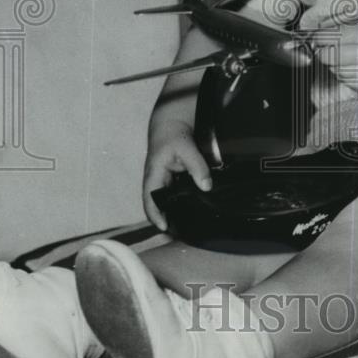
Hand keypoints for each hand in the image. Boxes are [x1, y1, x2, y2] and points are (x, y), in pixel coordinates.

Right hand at [142, 113, 211, 231]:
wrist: (172, 123)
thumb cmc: (174, 135)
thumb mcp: (186, 148)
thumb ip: (197, 166)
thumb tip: (206, 186)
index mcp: (154, 175)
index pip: (150, 200)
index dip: (155, 215)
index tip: (165, 227)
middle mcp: (156, 181)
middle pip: (158, 206)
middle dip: (166, 220)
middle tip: (181, 234)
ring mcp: (164, 181)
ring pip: (167, 202)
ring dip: (175, 213)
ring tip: (189, 227)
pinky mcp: (172, 180)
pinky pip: (175, 195)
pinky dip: (182, 203)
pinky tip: (194, 210)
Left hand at [311, 18, 357, 97]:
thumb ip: (349, 31)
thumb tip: (322, 35)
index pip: (333, 36)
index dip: (320, 38)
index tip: (317, 38)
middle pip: (329, 55)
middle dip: (323, 52)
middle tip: (325, 49)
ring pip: (335, 69)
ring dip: (335, 64)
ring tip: (348, 59)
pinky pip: (344, 80)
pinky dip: (345, 75)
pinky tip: (357, 69)